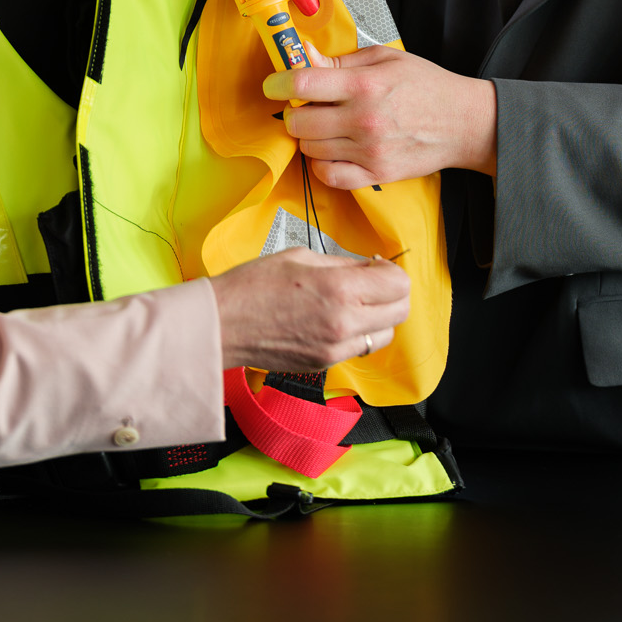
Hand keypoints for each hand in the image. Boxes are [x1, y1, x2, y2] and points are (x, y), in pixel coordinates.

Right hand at [209, 247, 410, 373]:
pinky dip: (359, 333)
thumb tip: (369, 268)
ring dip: (380, 316)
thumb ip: (343, 264)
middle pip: (400, 311)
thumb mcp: (302, 257)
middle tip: (373, 281)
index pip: (398, 284)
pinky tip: (337, 318)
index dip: (392, 270)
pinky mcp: (325, 364)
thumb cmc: (253, 285)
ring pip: (384, 334)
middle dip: (393, 292)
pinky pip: (359, 348)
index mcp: (340, 289)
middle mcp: (344, 323)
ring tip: (356, 302)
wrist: (221, 324)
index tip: (377, 265)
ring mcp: (336, 348)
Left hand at [264, 45, 495, 187]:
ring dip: (309, 136)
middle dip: (295, 111)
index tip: (274, 84)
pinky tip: (331, 150)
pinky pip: (328, 176)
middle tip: (307, 105)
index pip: (303, 84)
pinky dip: (321, 164)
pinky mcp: (375, 175)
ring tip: (326, 125)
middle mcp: (364, 119)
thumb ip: (341, 61)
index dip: (278, 83)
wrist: (463, 122)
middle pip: (299, 121)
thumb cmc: (426, 86)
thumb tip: (304, 55)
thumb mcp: (386, 59)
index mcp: (365, 85)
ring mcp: (368, 151)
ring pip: (310, 148)